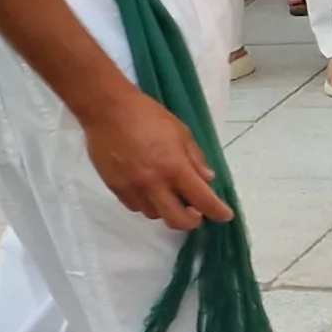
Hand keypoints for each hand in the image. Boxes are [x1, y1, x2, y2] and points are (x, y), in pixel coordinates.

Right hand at [78, 87, 230, 229]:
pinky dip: (146, 203)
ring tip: (166, 194)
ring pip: (154, 215)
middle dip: (192, 221)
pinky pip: (135, 206)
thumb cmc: (147, 115)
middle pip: (177, 221)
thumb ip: (195, 158)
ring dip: (166, 208)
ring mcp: (132, 188)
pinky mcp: (115, 188)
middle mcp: (154, 183)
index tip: (225, 215)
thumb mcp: (180, 131)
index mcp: (175, 167)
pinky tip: (146, 189)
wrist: (106, 110)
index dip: (218, 212)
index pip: (203, 200)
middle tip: (195, 211)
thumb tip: (206, 179)